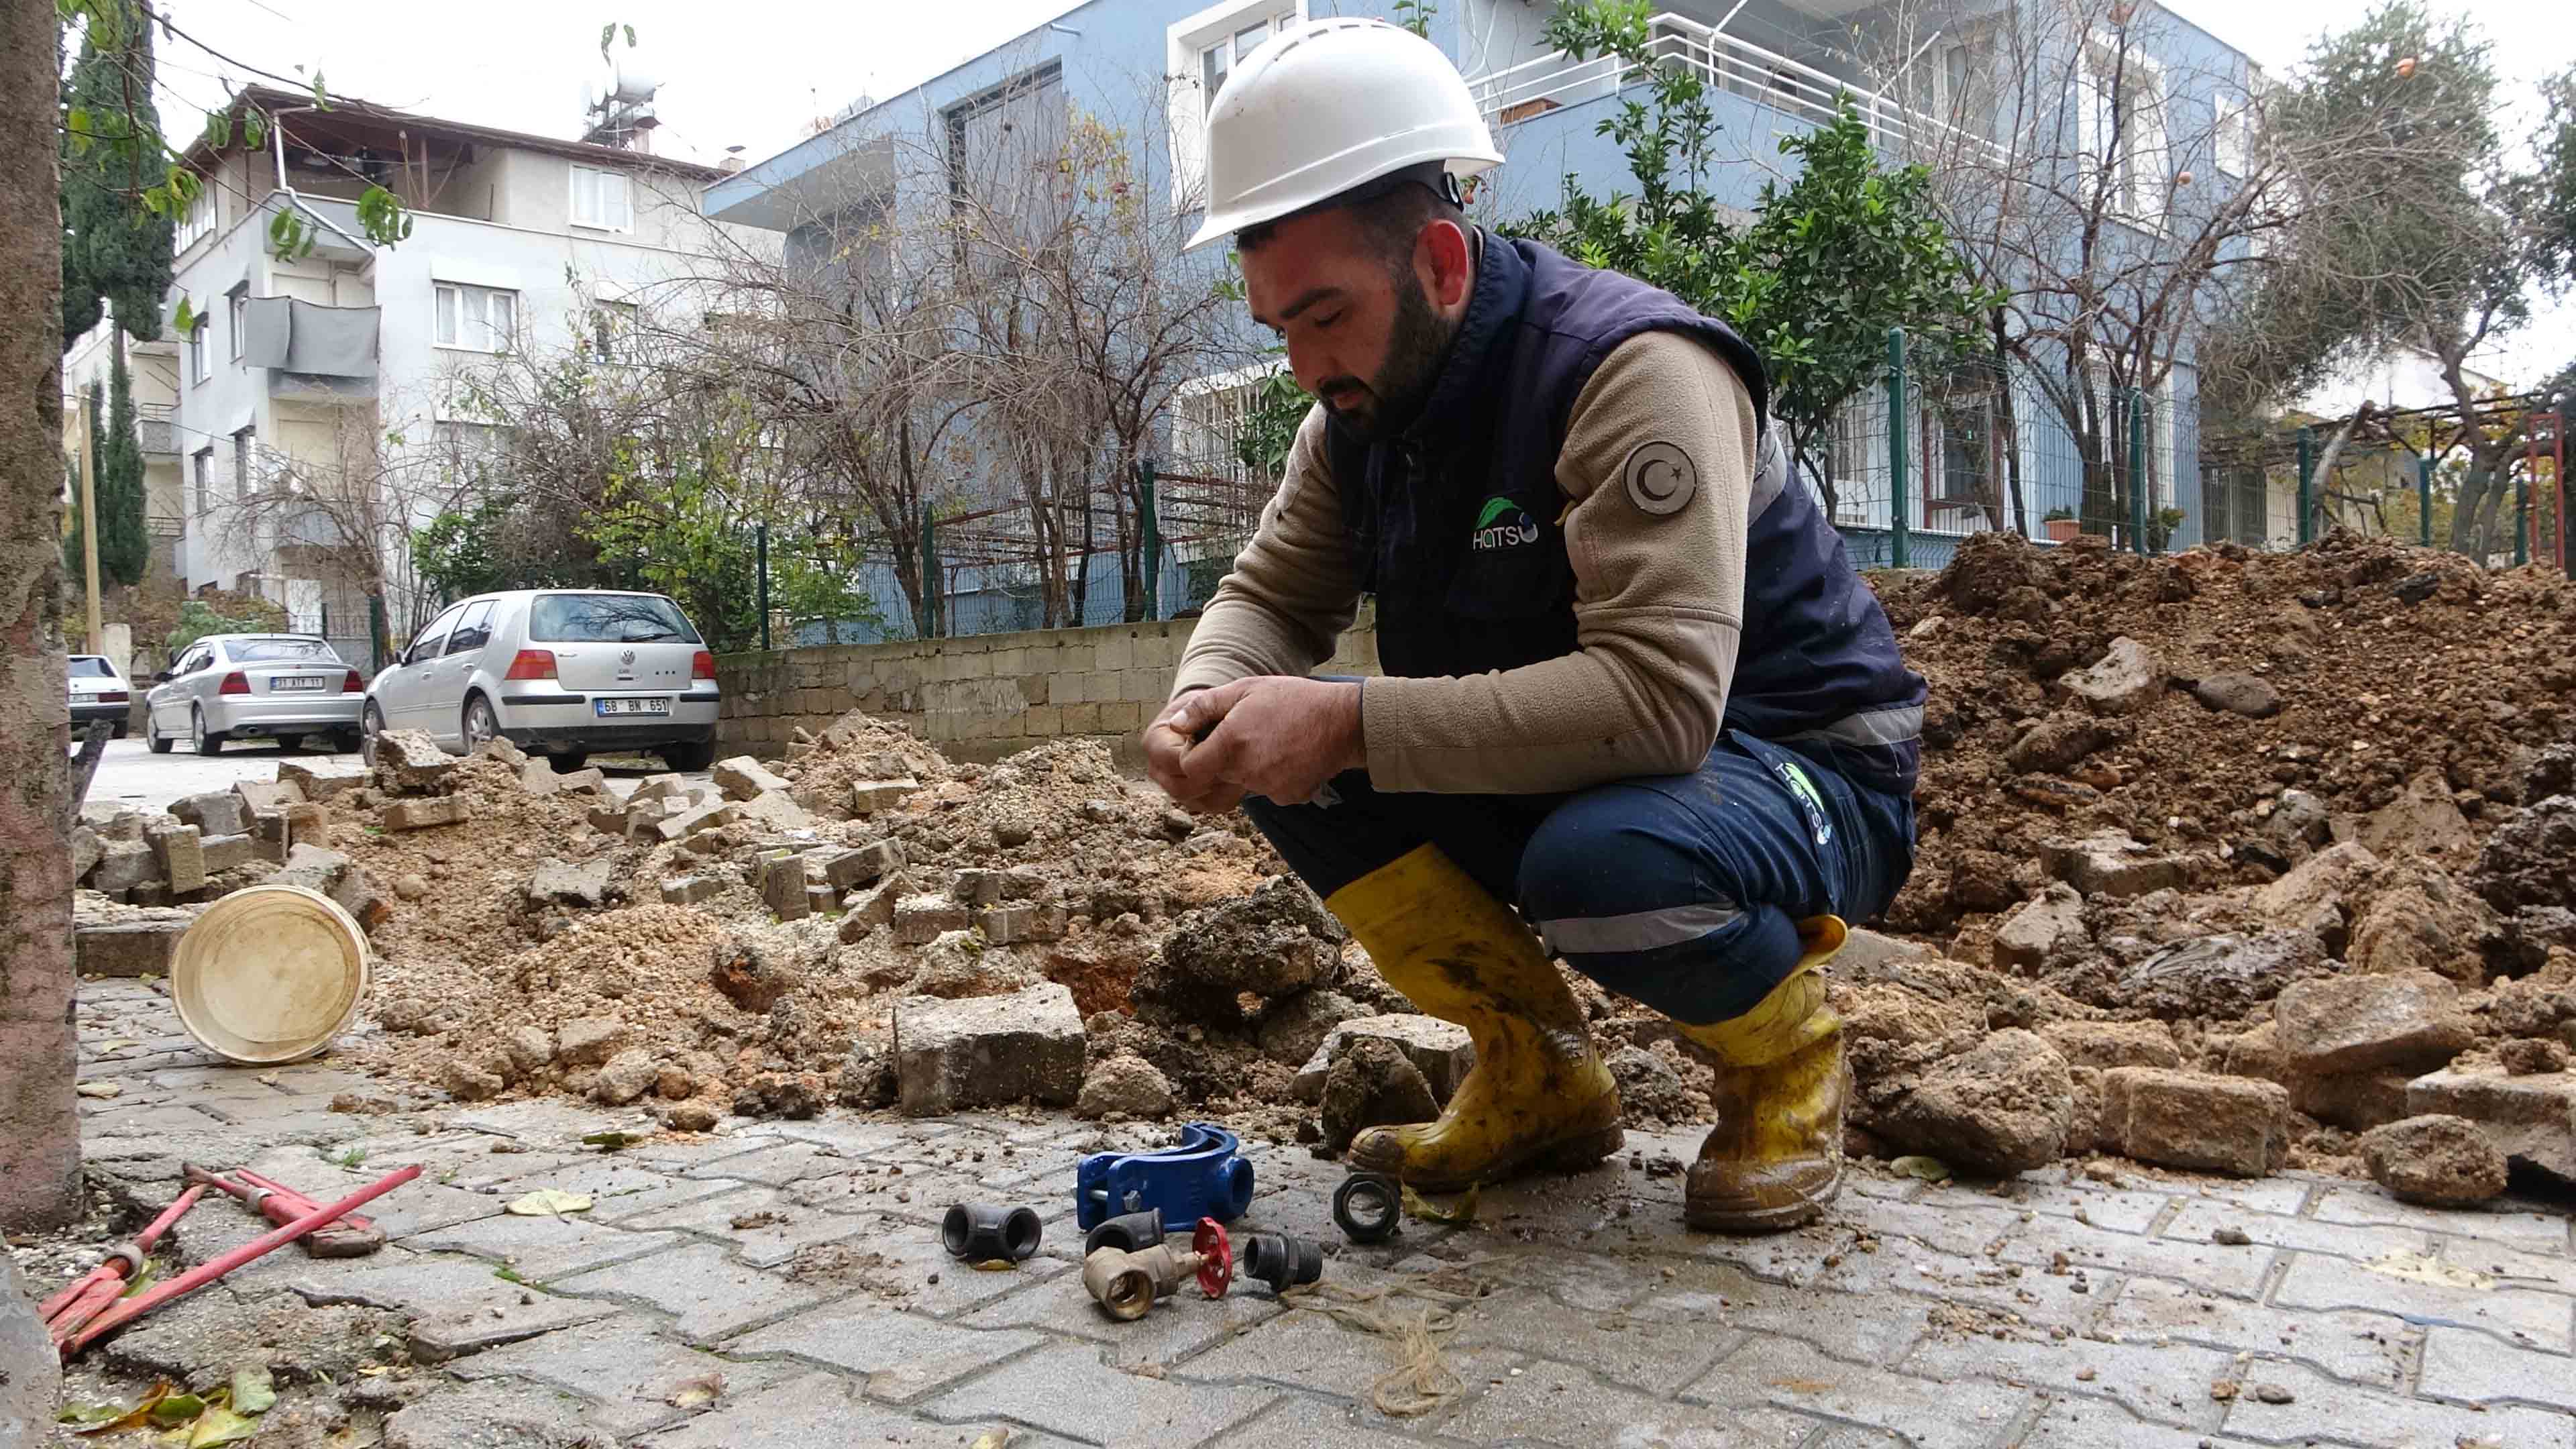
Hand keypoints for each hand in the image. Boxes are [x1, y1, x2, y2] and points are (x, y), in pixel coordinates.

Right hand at [1144, 695, 1244, 814]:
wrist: (1211, 719)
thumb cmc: (1207, 708)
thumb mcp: (1204, 699)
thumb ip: (1197, 708)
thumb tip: (1178, 726)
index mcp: (1155, 741)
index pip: (1172, 761)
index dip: (1199, 757)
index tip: (1223, 747)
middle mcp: (1158, 768)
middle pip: (1180, 788)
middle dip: (1211, 777)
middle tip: (1235, 762)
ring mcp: (1173, 786)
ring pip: (1196, 801)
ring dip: (1222, 787)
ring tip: (1240, 767)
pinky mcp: (1193, 798)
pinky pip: (1212, 806)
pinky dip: (1229, 794)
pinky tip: (1240, 775)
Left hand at [1164, 676, 1364, 807]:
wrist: (1345, 722)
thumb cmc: (1295, 699)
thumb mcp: (1246, 688)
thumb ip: (1205, 707)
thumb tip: (1175, 724)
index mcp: (1232, 743)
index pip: (1189, 769)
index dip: (1192, 755)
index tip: (1205, 741)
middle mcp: (1246, 770)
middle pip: (1215, 776)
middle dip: (1220, 759)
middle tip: (1245, 734)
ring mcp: (1268, 788)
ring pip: (1241, 782)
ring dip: (1247, 767)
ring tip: (1271, 740)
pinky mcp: (1286, 797)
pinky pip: (1267, 790)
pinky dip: (1272, 776)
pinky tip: (1288, 754)